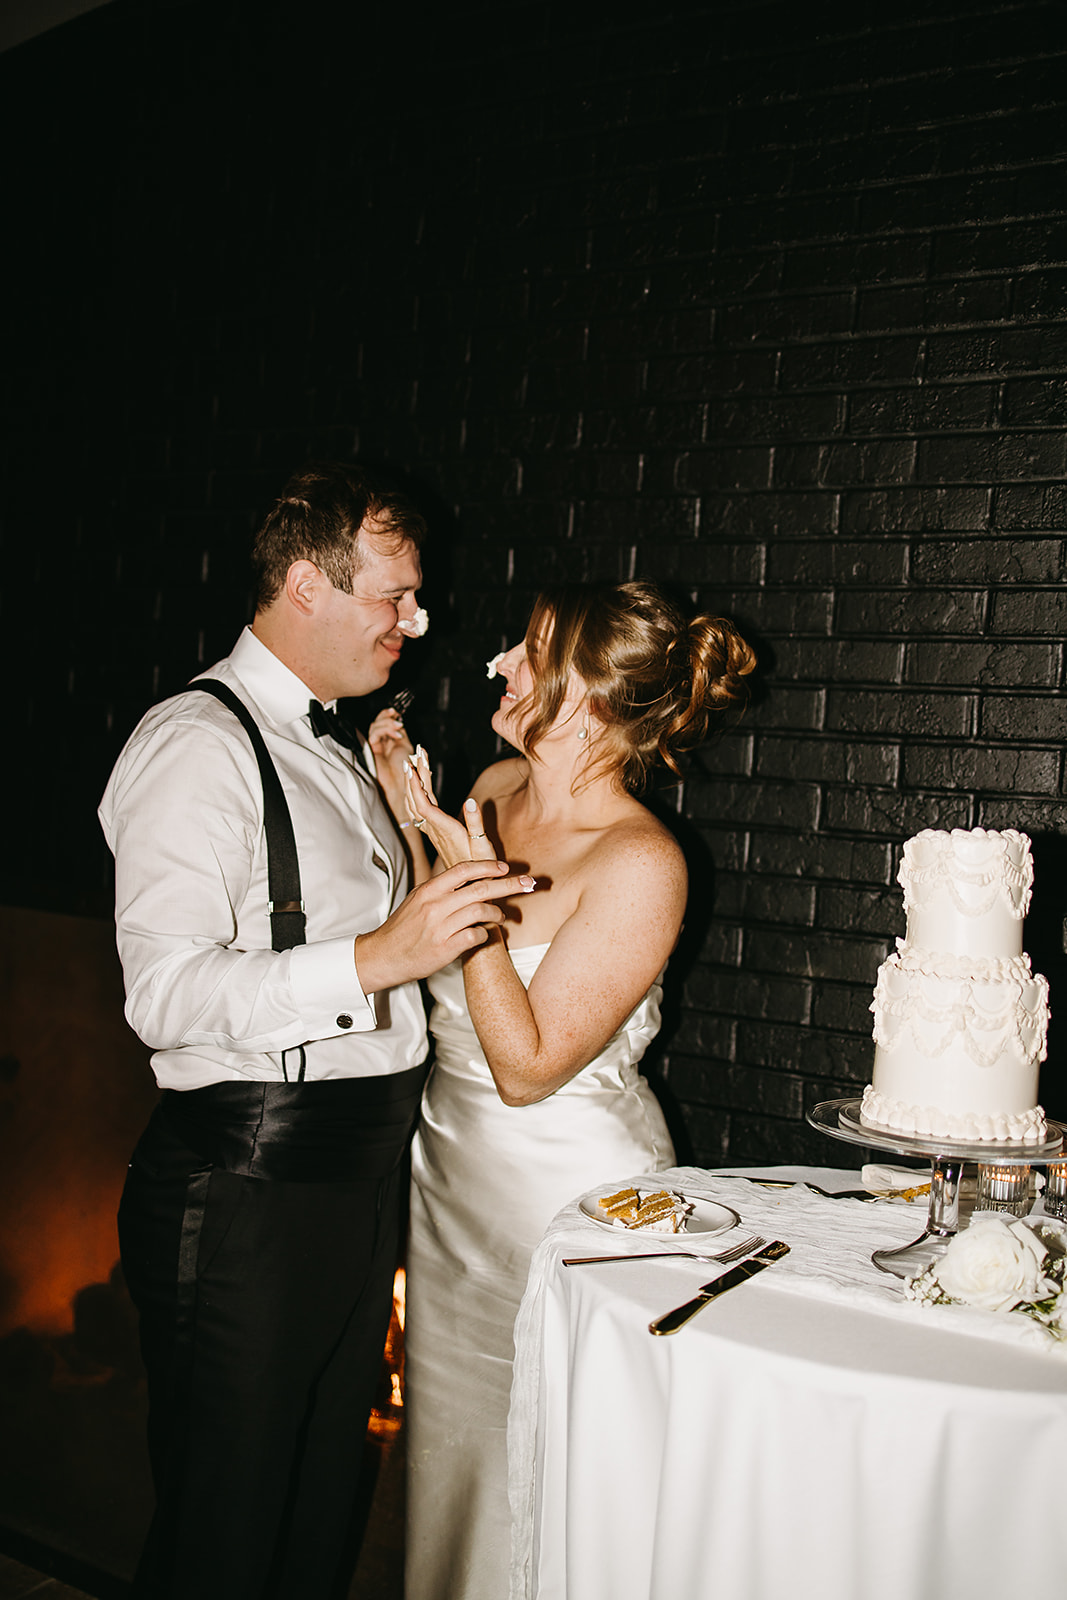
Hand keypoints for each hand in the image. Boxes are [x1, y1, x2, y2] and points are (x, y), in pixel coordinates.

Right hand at [353, 858, 536, 992]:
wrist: (382, 956)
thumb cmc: (402, 929)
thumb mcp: (417, 900)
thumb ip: (441, 889)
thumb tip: (467, 878)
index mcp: (429, 890)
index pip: (464, 870)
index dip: (488, 867)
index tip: (505, 867)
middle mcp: (435, 906)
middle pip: (480, 889)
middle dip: (510, 885)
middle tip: (530, 883)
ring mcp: (440, 927)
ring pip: (481, 911)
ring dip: (498, 914)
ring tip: (503, 918)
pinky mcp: (445, 948)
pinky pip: (476, 935)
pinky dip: (486, 934)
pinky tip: (486, 935)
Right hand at [367, 707, 413, 812]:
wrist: (400, 785)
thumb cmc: (405, 771)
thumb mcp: (407, 746)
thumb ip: (400, 733)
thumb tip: (399, 720)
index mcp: (390, 742)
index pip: (386, 724)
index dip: (390, 716)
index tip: (397, 711)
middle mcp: (382, 743)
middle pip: (378, 723)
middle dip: (386, 716)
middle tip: (395, 713)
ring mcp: (375, 747)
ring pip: (375, 726)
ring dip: (387, 722)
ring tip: (398, 726)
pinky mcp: (370, 750)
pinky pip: (373, 734)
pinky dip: (385, 730)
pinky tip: (395, 734)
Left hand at [405, 750, 495, 866]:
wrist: (470, 886)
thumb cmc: (481, 867)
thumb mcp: (483, 846)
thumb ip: (476, 823)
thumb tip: (471, 801)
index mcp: (445, 829)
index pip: (424, 804)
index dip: (417, 785)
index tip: (413, 767)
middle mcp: (435, 830)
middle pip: (417, 799)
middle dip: (416, 774)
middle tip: (416, 752)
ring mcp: (433, 831)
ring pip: (415, 803)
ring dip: (414, 782)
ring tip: (415, 761)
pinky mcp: (435, 832)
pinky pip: (419, 810)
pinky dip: (416, 793)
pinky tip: (417, 784)